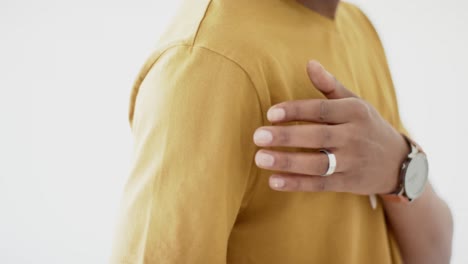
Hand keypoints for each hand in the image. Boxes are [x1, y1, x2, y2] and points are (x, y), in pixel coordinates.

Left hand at [253, 60, 409, 194]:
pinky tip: (274, 181)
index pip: (321, 110)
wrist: (398, 162)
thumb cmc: (366, 125)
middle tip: (257, 136)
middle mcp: (355, 137)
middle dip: (286, 136)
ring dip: (287, 162)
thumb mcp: (355, 102)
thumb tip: (309, 63)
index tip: (270, 113)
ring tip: (260, 158)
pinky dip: (297, 184)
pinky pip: (320, 184)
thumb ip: (330, 86)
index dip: (295, 110)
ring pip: (317, 164)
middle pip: (317, 137)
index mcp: (355, 112)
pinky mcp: (348, 183)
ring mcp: (352, 162)